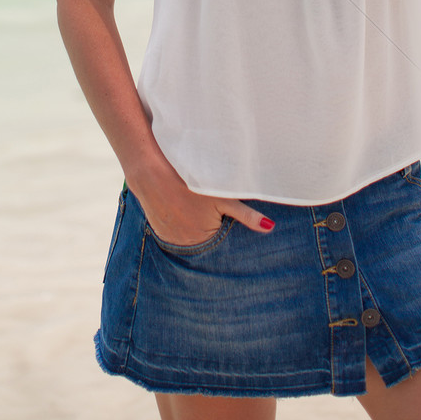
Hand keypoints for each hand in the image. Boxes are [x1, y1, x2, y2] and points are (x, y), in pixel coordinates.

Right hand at [131, 160, 273, 244]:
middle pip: (204, 241)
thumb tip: (270, 228)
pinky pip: (172, 232)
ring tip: (189, 207)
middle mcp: (185, 246)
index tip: (220, 217)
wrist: (151, 173)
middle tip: (203, 210)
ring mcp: (170, 240)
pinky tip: (177, 208)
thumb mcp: (222, 197)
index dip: (223, 229)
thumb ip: (246, 216)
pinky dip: (177, 225)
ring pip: (188, 237)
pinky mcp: (158, 231)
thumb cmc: (190, 183)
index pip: (220, 243)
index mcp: (203, 241)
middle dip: (209, 231)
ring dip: (191, 229)